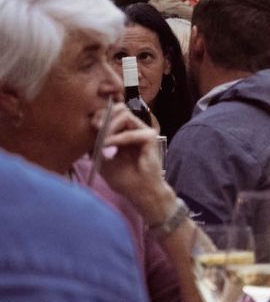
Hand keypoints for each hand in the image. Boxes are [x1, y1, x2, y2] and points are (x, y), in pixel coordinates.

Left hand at [100, 105, 178, 225]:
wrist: (140, 193)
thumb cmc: (124, 180)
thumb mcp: (102, 160)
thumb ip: (96, 145)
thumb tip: (87, 130)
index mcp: (125, 133)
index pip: (113, 113)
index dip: (100, 116)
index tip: (89, 126)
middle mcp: (135, 130)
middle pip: (119, 109)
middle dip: (105, 116)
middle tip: (95, 128)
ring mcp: (144, 133)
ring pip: (125, 116)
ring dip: (111, 126)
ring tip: (102, 139)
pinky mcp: (150, 139)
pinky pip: (132, 132)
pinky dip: (118, 138)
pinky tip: (108, 144)